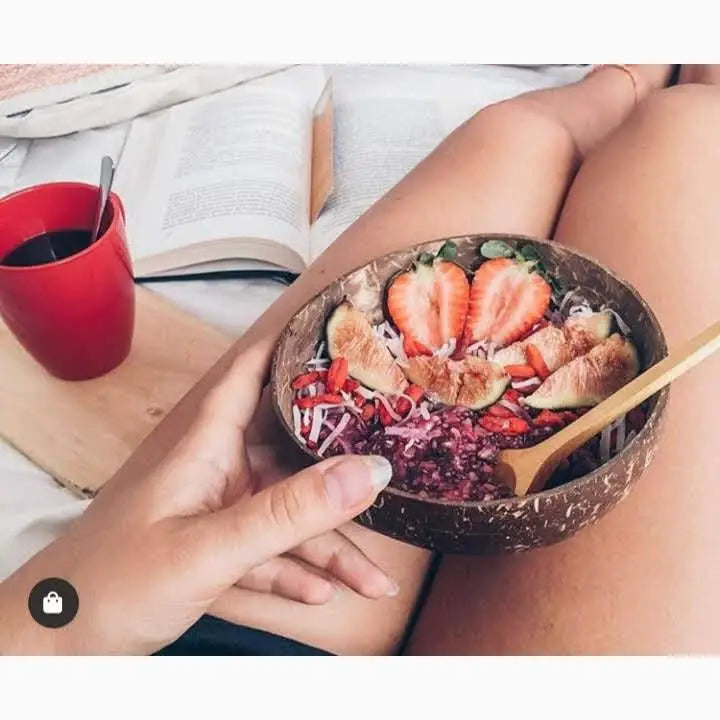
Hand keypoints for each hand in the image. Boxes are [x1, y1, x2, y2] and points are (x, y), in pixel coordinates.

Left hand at [0, 351, 395, 654]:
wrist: (55, 643)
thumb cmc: (112, 582)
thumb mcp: (209, 547)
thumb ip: (289, 514)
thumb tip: (368, 472)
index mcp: (206, 445)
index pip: (251, 374)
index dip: (289, 347)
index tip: (335, 330)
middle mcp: (215, 471)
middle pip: (289, 458)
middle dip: (340, 474)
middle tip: (393, 473)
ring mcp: (215, 513)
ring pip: (286, 519)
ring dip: (328, 550)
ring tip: (375, 579)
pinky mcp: (211, 551)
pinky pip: (267, 555)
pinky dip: (295, 572)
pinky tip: (324, 591)